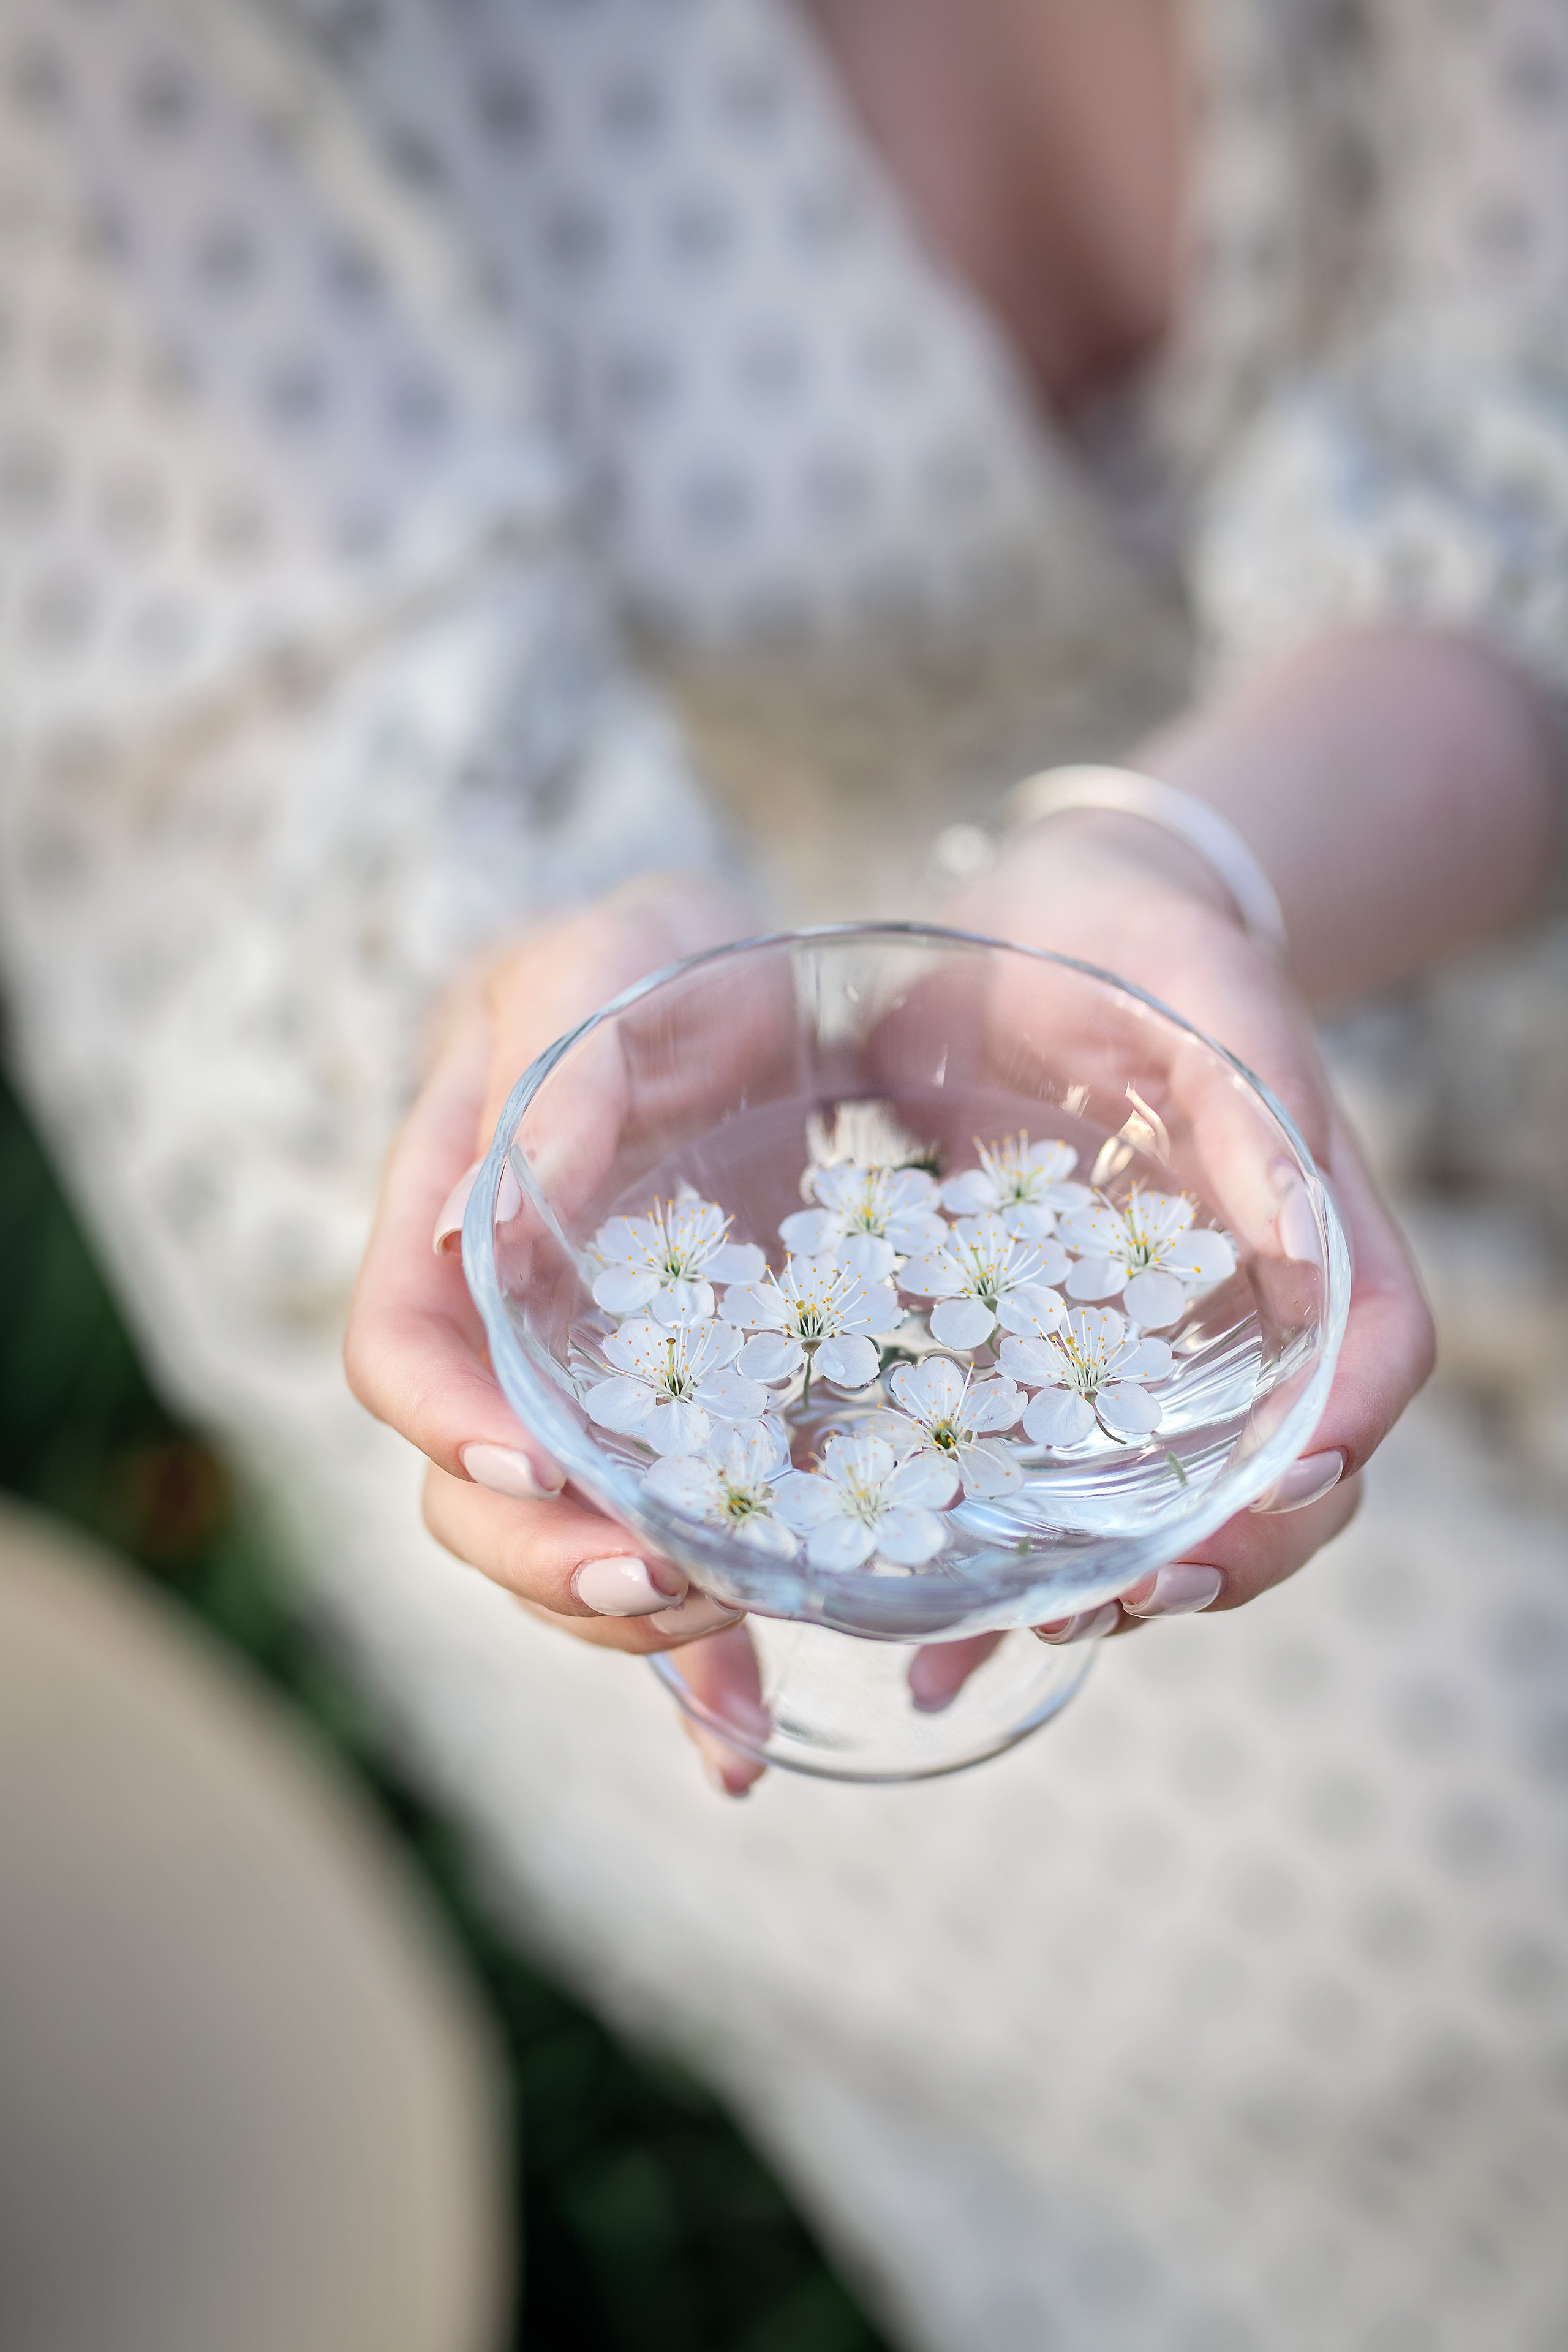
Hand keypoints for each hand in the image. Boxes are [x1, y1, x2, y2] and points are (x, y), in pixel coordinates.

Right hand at [344, 870, 770, 1793]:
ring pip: (561, 1549)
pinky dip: (699, 1668)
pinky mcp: (680, 1436)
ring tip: (729, 1630)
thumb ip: (557, 1076)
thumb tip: (472, 1229)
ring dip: (628, 1620)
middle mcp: (502, 1334)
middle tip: (661, 1582)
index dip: (443, 1422)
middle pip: (466, 1488)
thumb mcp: (610, 964)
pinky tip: (746, 1741)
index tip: (529, 1461)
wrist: (746, 990)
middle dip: (547, 1556)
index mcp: (448, 1223)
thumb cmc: (659, 958)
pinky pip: (669, 1570)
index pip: (397, 1352)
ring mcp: (584, 1398)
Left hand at [949, 807, 1435, 1644]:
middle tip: (1118, 1600)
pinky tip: (922, 1652)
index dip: (1335, 1444)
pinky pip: (1052, 1492)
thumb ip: (1253, 1090)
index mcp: (1315, 1227)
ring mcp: (1152, 1352)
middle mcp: (1247, 1312)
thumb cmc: (1131, 941)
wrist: (1037, 927)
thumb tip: (1300, 1227)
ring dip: (1107, 1594)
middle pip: (1284, 1477)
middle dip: (1220, 1558)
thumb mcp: (1196, 988)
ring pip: (1168, 1508)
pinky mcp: (1053, 1365)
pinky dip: (998, 1581)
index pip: (1374, 1363)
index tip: (1265, 1496)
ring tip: (1008, 1638)